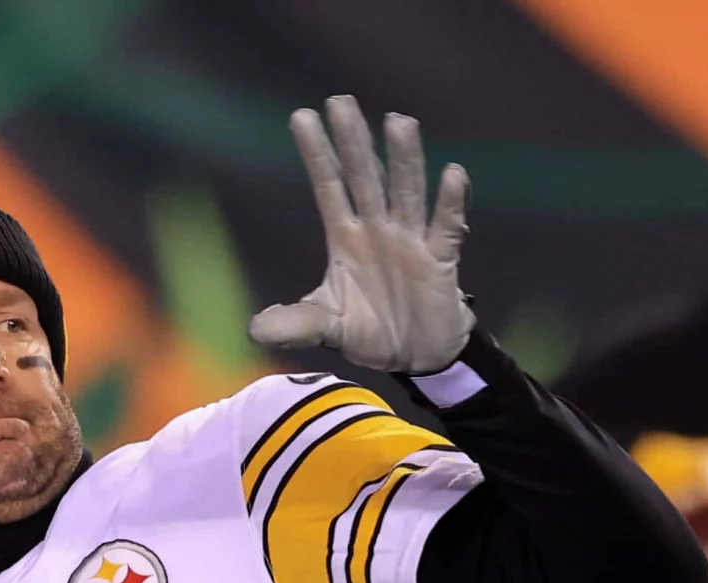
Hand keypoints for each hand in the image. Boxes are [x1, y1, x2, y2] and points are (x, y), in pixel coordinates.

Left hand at [250, 94, 475, 373]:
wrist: (415, 356)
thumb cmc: (369, 332)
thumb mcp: (325, 328)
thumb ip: (293, 325)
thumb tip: (255, 329)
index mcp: (346, 238)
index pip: (329, 187)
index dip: (318, 154)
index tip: (301, 116)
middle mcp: (378, 230)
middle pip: (365, 177)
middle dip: (353, 142)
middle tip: (340, 101)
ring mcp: (411, 241)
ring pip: (406, 192)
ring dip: (403, 159)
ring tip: (398, 122)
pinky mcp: (440, 261)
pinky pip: (447, 227)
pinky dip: (451, 203)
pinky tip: (453, 174)